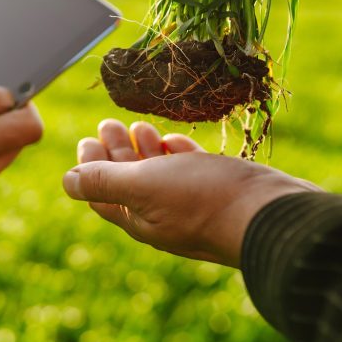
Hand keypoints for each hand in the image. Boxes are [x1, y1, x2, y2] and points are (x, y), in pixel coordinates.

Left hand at [64, 119, 318, 266]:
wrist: (273, 214)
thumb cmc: (205, 199)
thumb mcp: (144, 185)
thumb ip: (106, 182)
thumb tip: (67, 181)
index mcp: (140, 218)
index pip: (102, 194)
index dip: (89, 167)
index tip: (86, 139)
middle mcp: (164, 217)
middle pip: (129, 182)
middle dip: (115, 152)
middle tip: (108, 123)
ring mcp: (193, 206)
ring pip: (160, 176)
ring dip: (145, 150)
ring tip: (138, 125)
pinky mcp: (220, 194)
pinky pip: (191, 174)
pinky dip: (177, 155)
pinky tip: (174, 140)